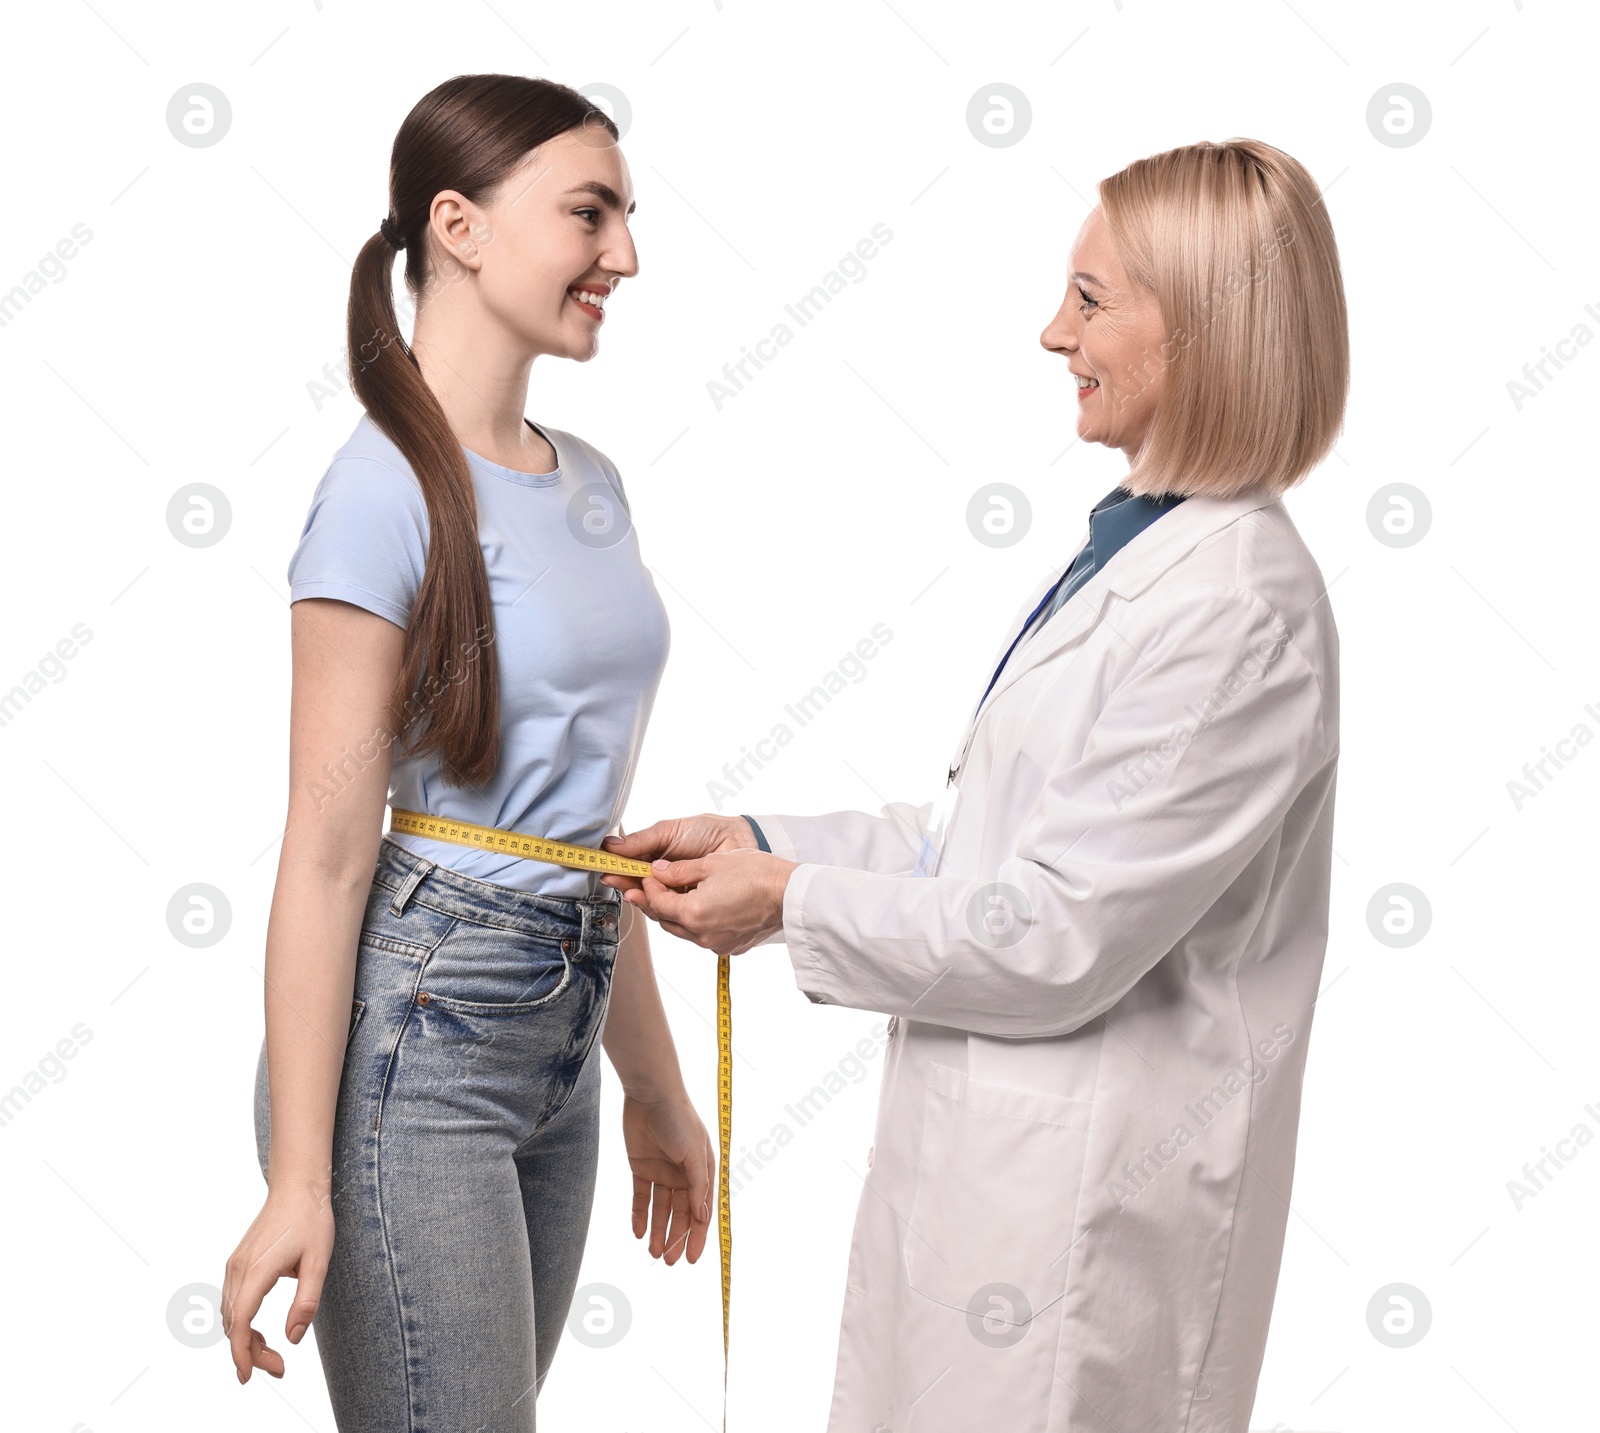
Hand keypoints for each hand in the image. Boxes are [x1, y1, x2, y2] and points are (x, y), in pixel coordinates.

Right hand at [221, 1182, 334, 1382]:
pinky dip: (241, 1322)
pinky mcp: (237, 1261)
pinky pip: (232, 1301)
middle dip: (249, 1351)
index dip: (243, 1354)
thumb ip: (306, 1301)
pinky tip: (261, 1331)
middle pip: (233, 1324)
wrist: (298, 1187)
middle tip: (279, 1366)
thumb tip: (293, 1337)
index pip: (241, 1323)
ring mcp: (234, 1264)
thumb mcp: (319, 1262)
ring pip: (230, 1315)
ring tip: (272, 1352)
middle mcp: (238, 1269)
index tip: (249, 1376)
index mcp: (257, 1270)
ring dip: (244, 1338)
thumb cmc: (312, 1221)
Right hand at [600, 814, 756, 894]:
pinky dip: (662, 907)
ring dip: (642, 897)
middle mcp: (666, 878)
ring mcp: (679, 894)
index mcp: (658, 858)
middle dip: (627, 885)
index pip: (632, 868)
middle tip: (616, 881)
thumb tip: (611, 845)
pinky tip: (655, 899)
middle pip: (640, 888)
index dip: (619, 870)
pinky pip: (673, 913)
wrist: (741, 840)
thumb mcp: (671, 831)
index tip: (606, 870)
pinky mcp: (693, 907)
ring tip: (634, 889)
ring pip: (654, 903)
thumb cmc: (709, 831)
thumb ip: (642, 841)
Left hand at [617, 848, 797, 955]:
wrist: (790, 892)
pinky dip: (698, 922)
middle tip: (652, 886)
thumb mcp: (711, 863)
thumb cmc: (757, 874)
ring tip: (676, 894)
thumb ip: (678, 870)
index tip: (648, 874)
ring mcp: (717, 943)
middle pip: (667, 920)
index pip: (658, 902)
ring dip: (677, 913)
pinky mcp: (731, 946)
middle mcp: (702, 935)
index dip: (649, 886)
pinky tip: (702, 905)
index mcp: (693, 913)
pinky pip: (705, 935)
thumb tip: (659, 872)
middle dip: (658, 902)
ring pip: (684, 930)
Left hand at [622, 1089, 714, 1263]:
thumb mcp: (694, 1154)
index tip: (693, 1259)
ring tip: (654, 1253)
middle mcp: (683, 1174)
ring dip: (658, 1231)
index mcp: (702, 1171)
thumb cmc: (679, 1119)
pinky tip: (637, 1233)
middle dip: (676, 1238)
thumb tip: (702, 1218)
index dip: (698, 1235)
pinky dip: (639, 1215)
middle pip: (680, 1213)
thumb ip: (697, 1186)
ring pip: (660, 1209)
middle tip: (670, 1262)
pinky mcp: (641, 1167)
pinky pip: (640, 1198)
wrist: (650, 1094)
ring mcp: (662, 1172)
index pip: (701, 1210)